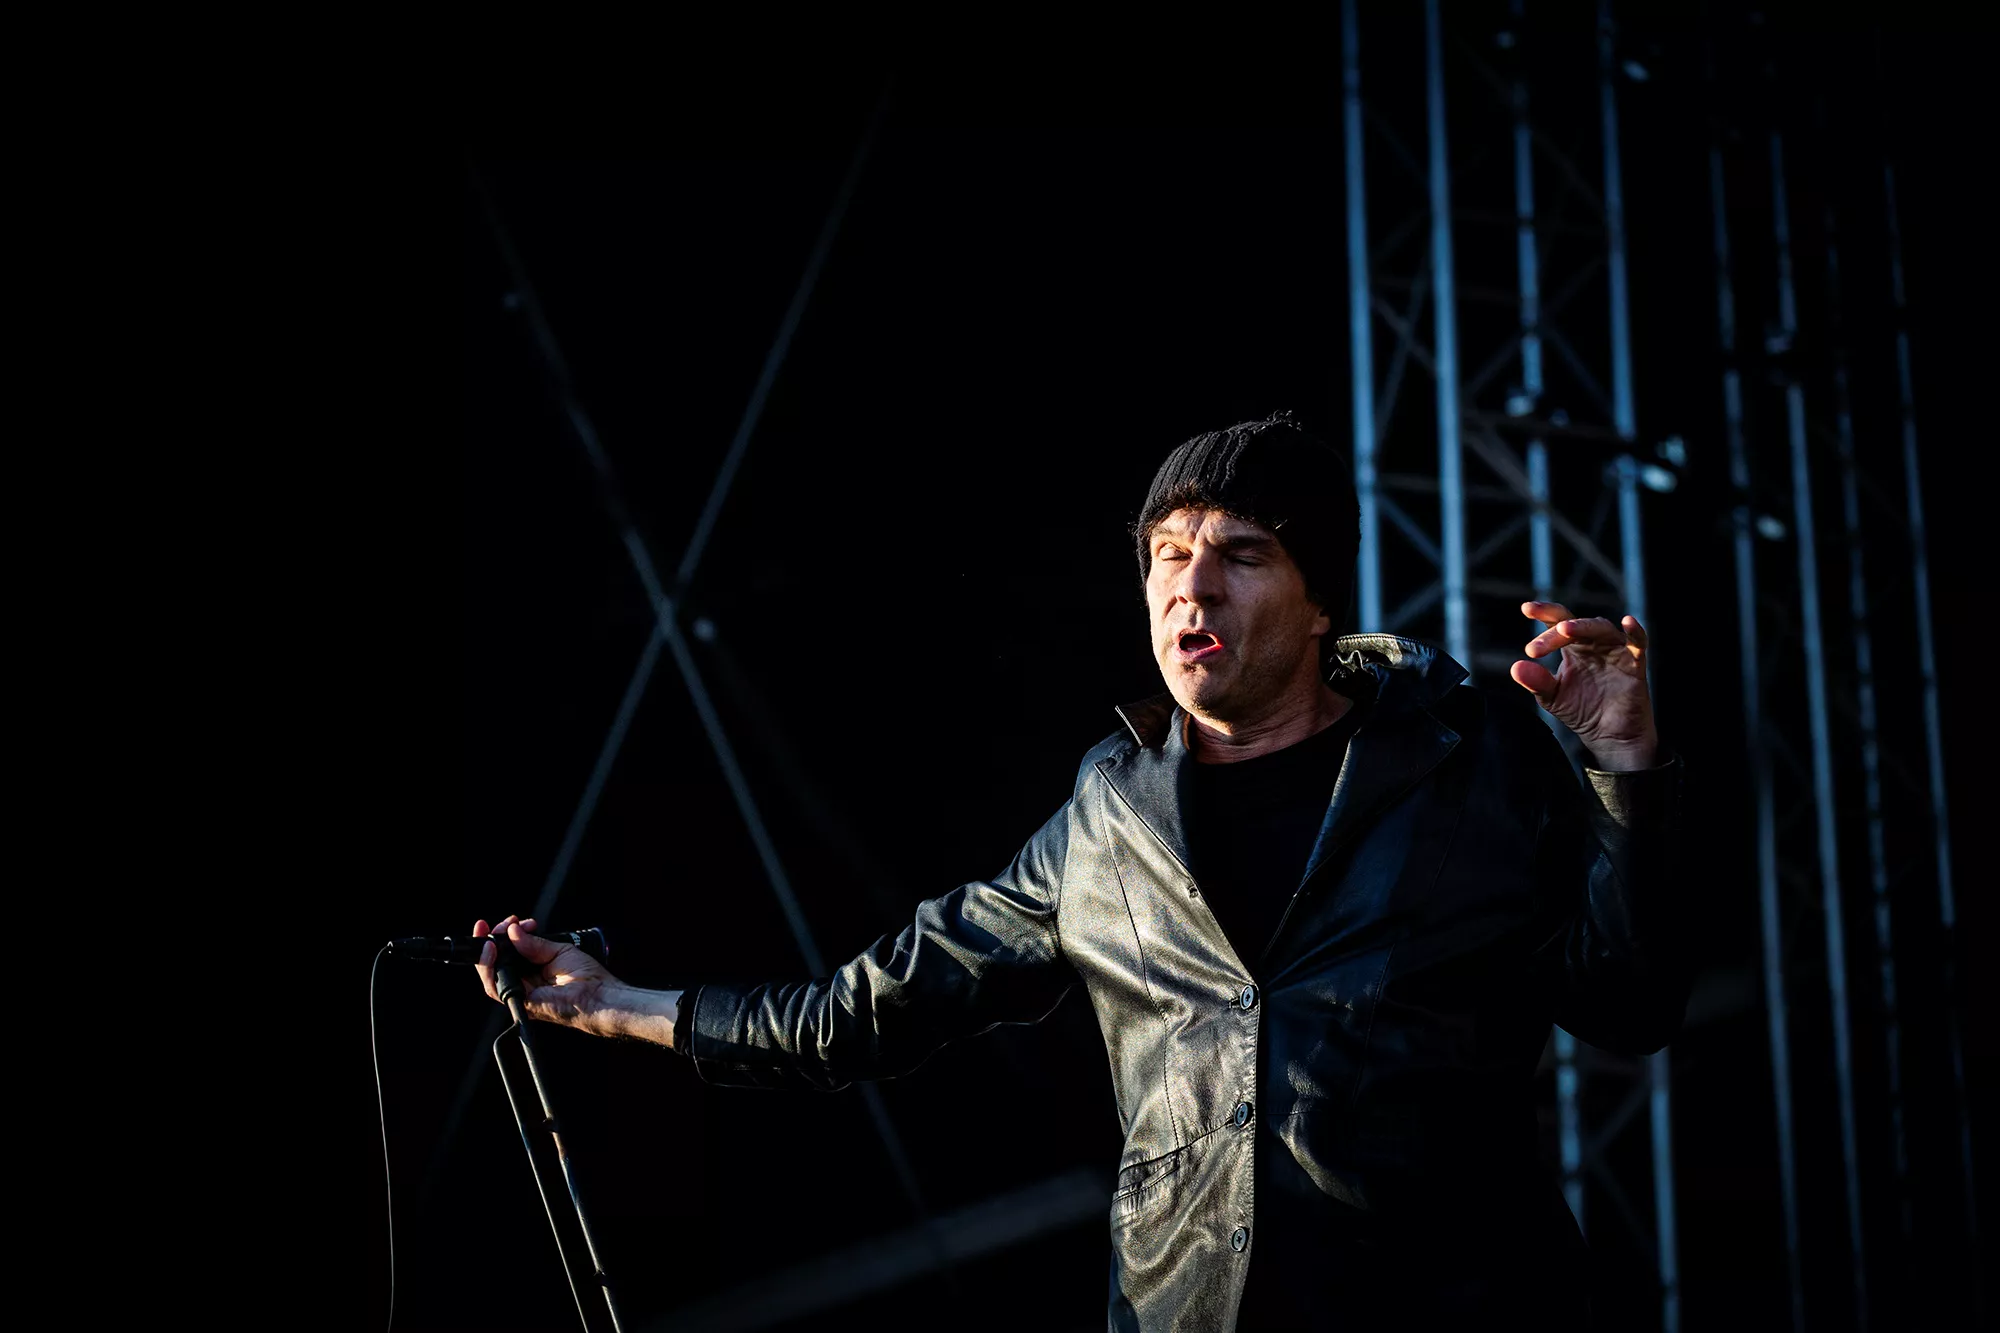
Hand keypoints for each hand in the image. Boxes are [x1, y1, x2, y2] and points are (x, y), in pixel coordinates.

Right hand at [473, 915, 625, 1036]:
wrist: (599, 995)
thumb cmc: (587, 977)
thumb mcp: (557, 951)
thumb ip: (533, 943)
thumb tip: (513, 931)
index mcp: (533, 968)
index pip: (509, 952)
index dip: (503, 937)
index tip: (509, 921)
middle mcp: (524, 980)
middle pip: (496, 962)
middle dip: (493, 939)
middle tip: (502, 925)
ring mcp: (521, 992)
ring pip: (490, 974)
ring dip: (486, 953)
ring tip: (494, 936)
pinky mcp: (520, 1002)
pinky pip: (495, 987)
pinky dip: (489, 968)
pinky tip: (492, 950)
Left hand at [1508, 601, 1659, 770]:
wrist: (1609, 736)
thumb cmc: (1582, 711)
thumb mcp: (1552, 698)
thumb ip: (1536, 682)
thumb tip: (1515, 667)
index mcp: (1573, 647)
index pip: (1558, 624)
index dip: (1544, 613)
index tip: (1526, 609)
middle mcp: (1594, 644)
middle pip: (1577, 625)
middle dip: (1557, 629)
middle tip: (1536, 646)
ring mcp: (1615, 652)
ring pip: (1602, 629)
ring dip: (1583, 626)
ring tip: (1564, 629)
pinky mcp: (1635, 665)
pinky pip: (1638, 644)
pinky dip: (1636, 633)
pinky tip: (1629, 622)